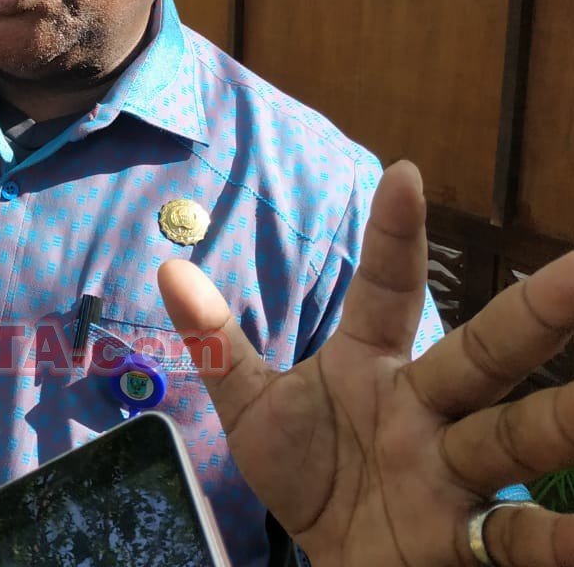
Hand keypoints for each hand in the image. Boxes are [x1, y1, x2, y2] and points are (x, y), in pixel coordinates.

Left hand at [160, 161, 573, 565]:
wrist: (333, 560)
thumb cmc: (310, 475)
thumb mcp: (255, 408)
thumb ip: (217, 343)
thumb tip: (167, 268)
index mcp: (373, 366)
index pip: (385, 291)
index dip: (392, 237)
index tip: (404, 172)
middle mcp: (426, 409)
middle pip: (480, 357)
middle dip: (530, 316)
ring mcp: (451, 472)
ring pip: (511, 436)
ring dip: (561, 420)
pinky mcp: (464, 538)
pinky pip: (514, 537)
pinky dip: (554, 538)